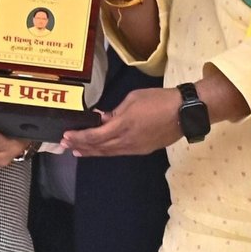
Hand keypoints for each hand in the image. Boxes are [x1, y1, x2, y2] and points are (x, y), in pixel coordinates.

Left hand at [60, 87, 178, 157]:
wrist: (185, 112)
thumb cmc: (158, 100)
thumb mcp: (133, 99)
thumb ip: (116, 111)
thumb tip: (103, 119)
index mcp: (123, 125)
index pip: (95, 135)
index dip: (79, 137)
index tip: (66, 136)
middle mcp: (127, 141)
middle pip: (99, 147)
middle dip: (81, 146)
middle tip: (65, 145)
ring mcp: (136, 148)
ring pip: (109, 152)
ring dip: (92, 152)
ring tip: (78, 151)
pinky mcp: (143, 150)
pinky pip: (120, 152)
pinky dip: (106, 151)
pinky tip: (100, 149)